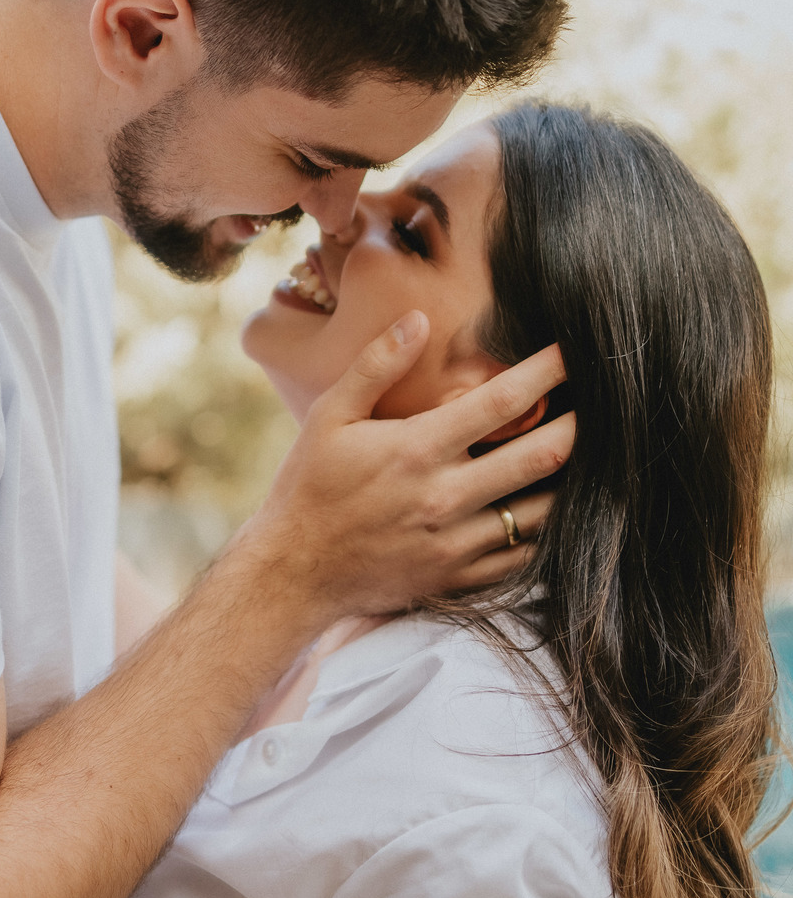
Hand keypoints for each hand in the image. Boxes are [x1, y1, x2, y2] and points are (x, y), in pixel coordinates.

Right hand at [243, 314, 570, 620]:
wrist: (293, 573)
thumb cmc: (308, 487)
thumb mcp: (329, 415)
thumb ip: (375, 365)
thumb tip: (418, 319)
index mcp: (417, 449)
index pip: (502, 403)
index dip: (547, 372)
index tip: (574, 351)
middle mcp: (445, 497)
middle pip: (541, 456)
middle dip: (582, 424)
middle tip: (605, 401)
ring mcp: (456, 543)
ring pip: (543, 512)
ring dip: (573, 480)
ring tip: (593, 455)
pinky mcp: (458, 578)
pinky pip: (524, 557)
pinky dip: (548, 531)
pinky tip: (558, 508)